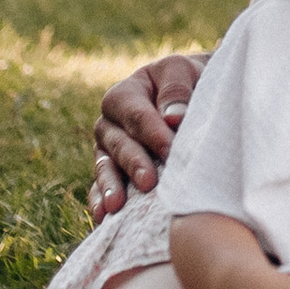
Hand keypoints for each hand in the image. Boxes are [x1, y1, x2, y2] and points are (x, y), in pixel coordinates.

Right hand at [89, 50, 206, 218]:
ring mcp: (107, 150)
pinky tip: (105, 217)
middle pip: (119, 143)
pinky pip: (100, 187)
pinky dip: (101, 200)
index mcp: (125, 94)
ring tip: (116, 206)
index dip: (152, 132)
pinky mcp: (111, 172)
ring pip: (105, 167)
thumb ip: (176, 90)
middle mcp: (110, 123)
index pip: (136, 115)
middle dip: (134, 163)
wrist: (189, 94)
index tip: (169, 150)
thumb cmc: (186, 81)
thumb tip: (173, 119)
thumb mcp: (181, 71)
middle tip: (148, 182)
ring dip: (111, 186)